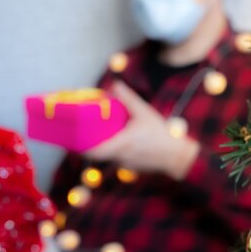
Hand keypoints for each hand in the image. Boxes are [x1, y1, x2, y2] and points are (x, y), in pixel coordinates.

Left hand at [84, 80, 198, 179]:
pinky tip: (119, 141)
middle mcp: (120, 157)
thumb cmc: (161, 135)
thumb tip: (115, 84)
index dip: (80, 148)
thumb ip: (128, 98)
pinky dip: (114, 151)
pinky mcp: (131, 168)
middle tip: (84, 132)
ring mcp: (125, 165)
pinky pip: (117, 159)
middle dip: (90, 144)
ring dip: (103, 146)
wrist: (177, 156)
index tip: (73, 140)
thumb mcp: (144, 112)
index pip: (93, 152)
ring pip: (107, 157)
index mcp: (121, 144)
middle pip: (97, 154)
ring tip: (102, 133)